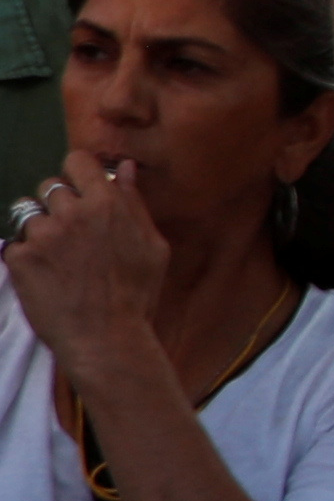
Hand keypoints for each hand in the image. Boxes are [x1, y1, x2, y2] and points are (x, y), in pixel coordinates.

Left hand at [2, 146, 168, 380]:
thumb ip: (134, 203)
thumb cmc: (136, 295)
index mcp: (107, 204)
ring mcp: (42, 235)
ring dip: (40, 231)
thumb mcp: (152, 246)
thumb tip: (123, 169)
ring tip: (57, 259)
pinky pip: (15, 245)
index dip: (78, 174)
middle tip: (72, 235)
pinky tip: (45, 278)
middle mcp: (72, 213)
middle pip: (50, 187)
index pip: (77, 161)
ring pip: (29, 215)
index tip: (81, 190)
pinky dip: (26, 258)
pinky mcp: (19, 258)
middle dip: (59, 205)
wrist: (106, 339)